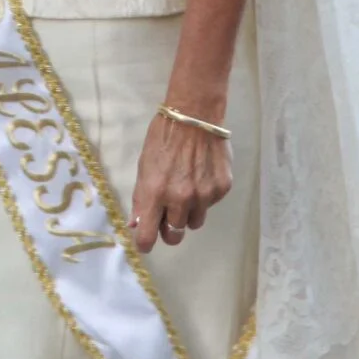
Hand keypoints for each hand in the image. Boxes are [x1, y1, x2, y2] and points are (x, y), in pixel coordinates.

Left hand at [128, 108, 230, 252]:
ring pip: (194, 222)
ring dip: (188, 212)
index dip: (145, 242)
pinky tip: (201, 174)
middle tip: (168, 217)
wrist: (195, 115)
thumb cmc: (163, 137)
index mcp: (154, 193)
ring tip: (187, 188)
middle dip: (169, 230)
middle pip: (174, 236)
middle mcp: (179, 199)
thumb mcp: (144, 166)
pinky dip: (205, 195)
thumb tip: (136, 223)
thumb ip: (140, 197)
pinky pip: (210, 204)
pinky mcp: (221, 188)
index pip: (148, 237)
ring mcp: (203, 195)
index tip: (146, 240)